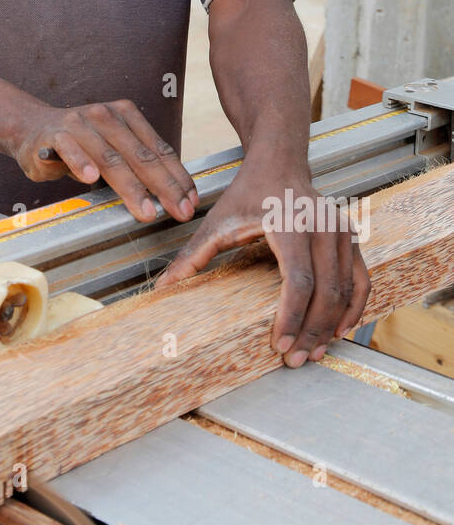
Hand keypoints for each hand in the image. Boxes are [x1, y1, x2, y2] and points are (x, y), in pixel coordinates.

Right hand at [8, 98, 198, 224]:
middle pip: (140, 155)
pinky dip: (80, 163)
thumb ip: (138, 163)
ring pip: (110, 158)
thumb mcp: (114, 148)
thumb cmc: (81, 144)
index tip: (191, 202)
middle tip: (178, 211)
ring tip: (146, 210)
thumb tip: (175, 194)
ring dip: (130, 186)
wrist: (31, 128)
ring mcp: (79, 123)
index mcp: (127, 115)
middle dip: (163, 187)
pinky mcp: (54, 135)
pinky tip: (90, 178)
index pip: (158, 149)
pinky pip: (70, 150)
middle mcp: (106, 115)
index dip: (177, 177)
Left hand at [155, 163, 370, 366]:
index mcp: (290, 225)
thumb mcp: (217, 222)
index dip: (291, 317)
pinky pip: (361, 279)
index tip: (280, 345)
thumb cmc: (248, 194)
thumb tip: (163, 287)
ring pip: (345, 289)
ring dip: (332, 325)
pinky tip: (340, 330)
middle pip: (325, 291)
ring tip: (315, 353)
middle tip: (297, 360)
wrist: (279, 164)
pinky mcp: (352, 238)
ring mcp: (342, 232)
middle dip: (312, 331)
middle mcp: (322, 227)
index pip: (298, 281)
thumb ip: (193, 256)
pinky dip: (353, 308)